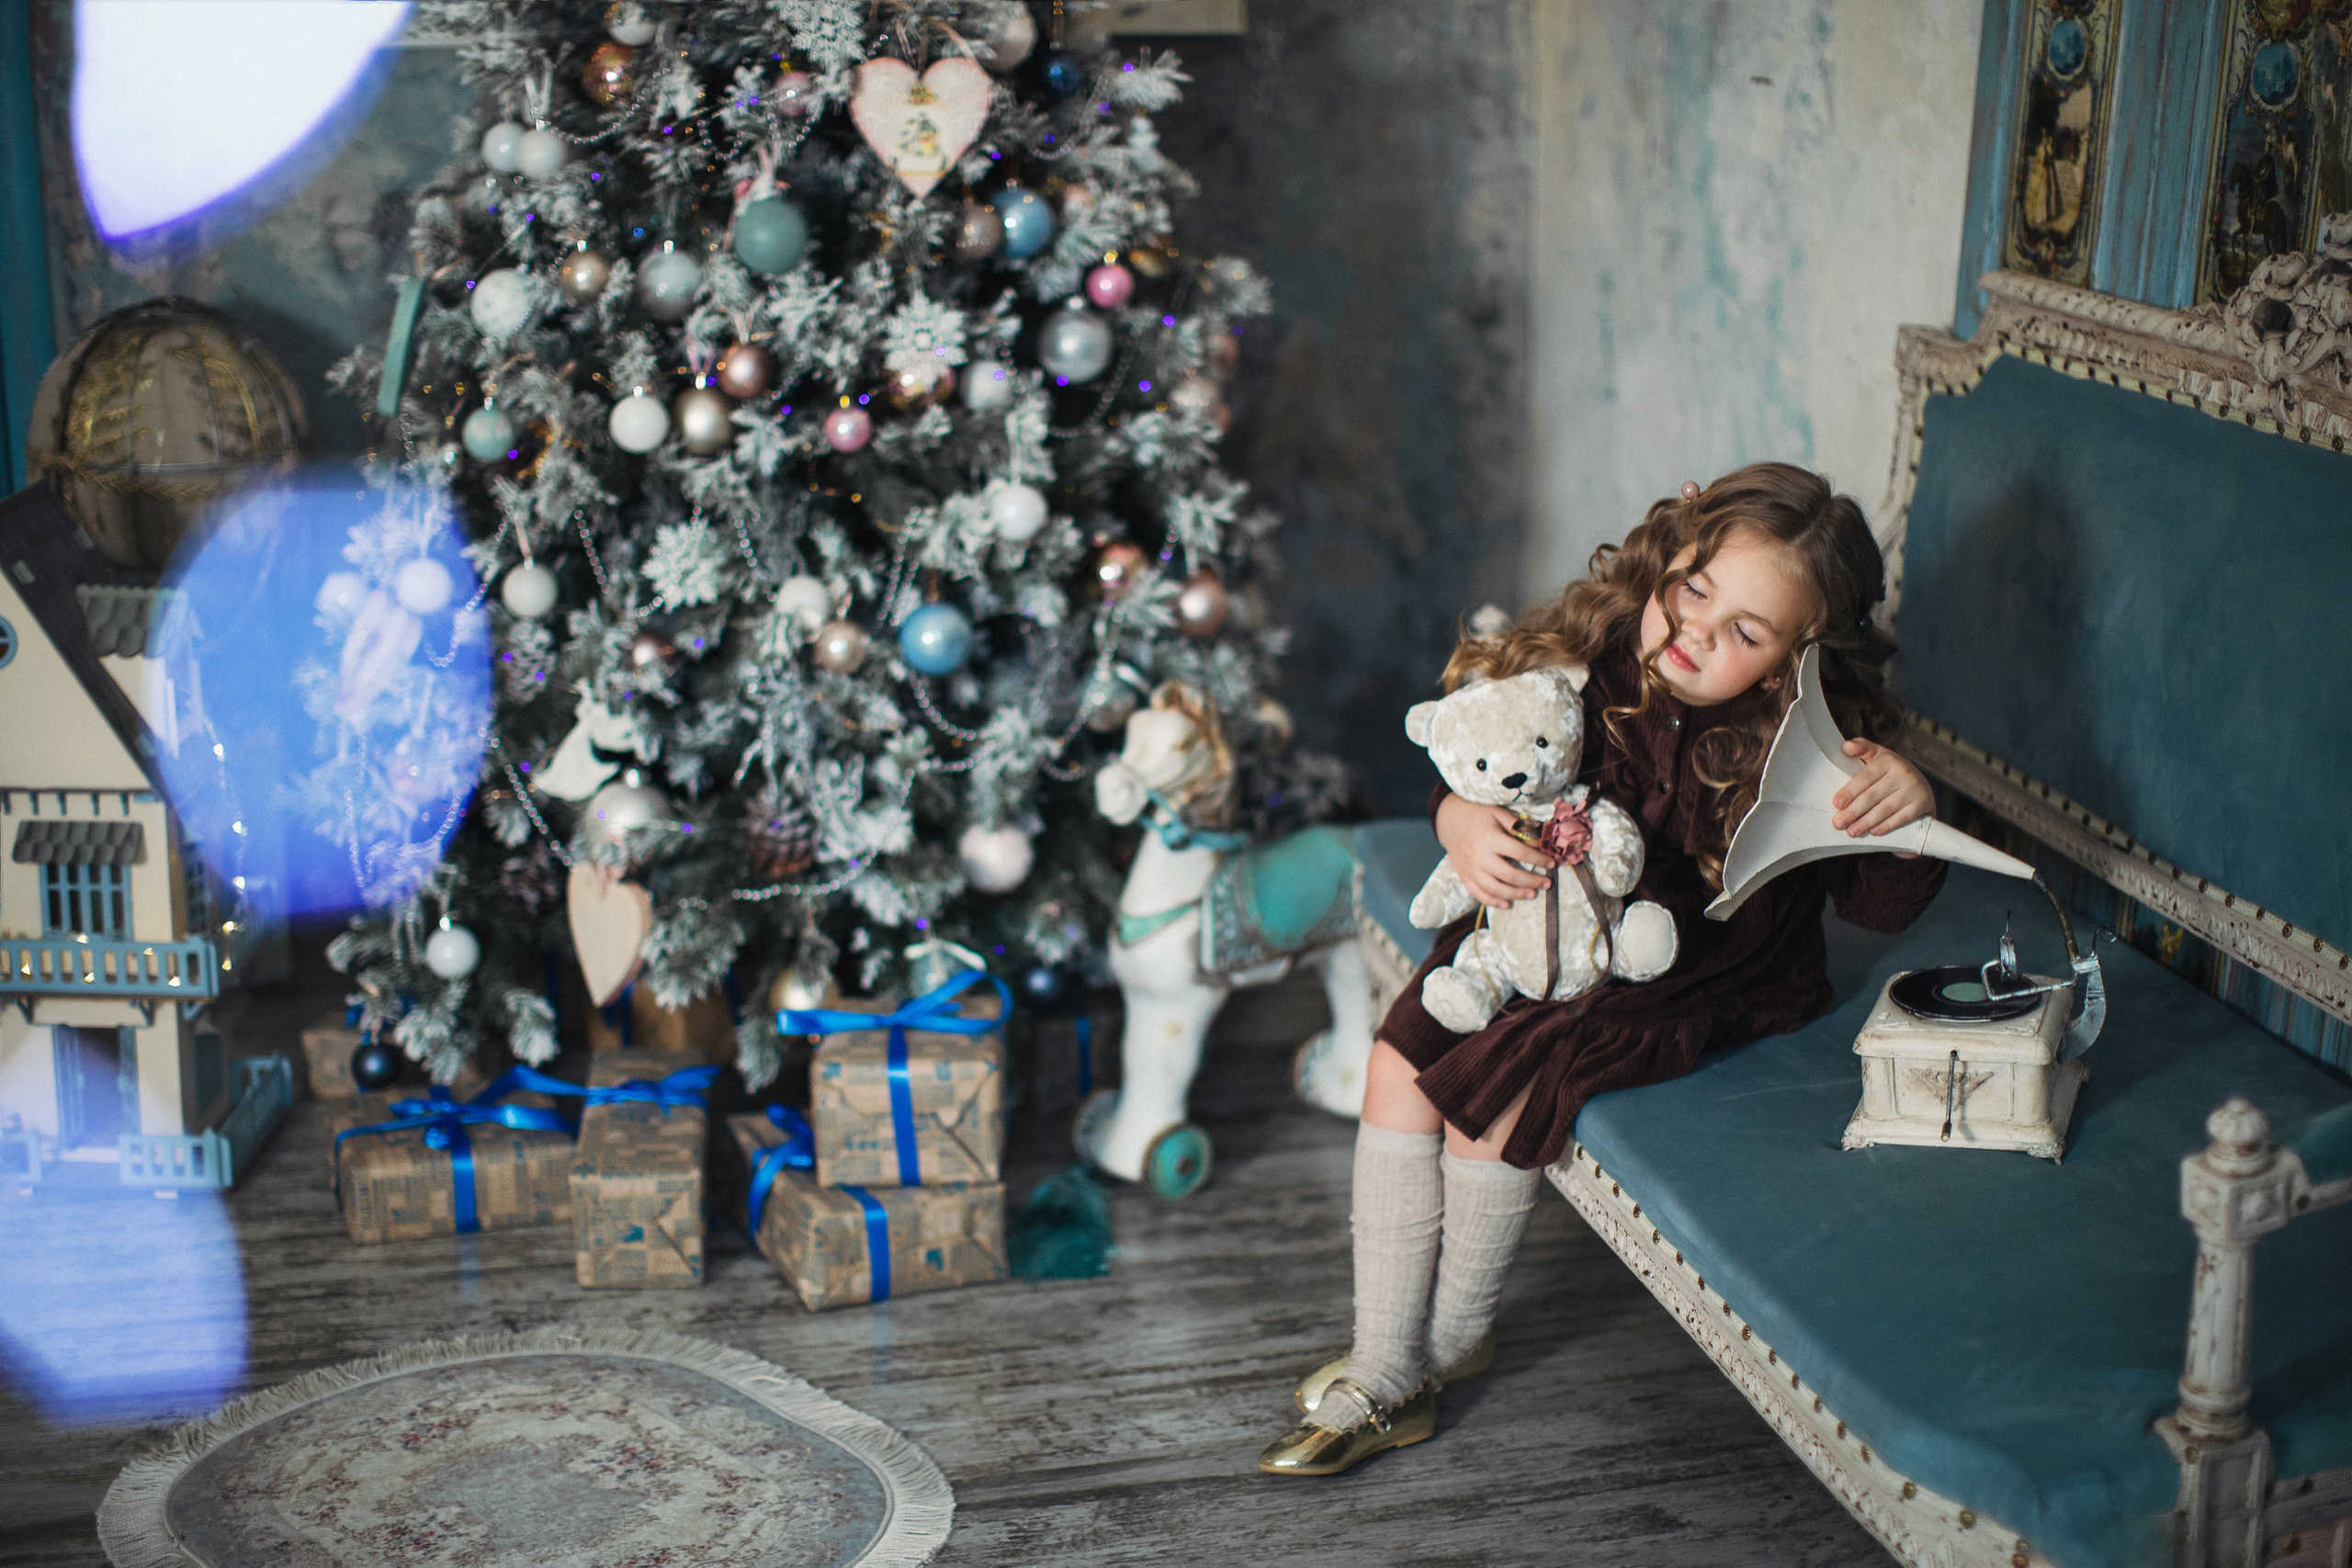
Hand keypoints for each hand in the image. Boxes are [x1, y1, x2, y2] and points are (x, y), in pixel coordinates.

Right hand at [1434, 791, 1552, 909]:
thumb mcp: (1499, 813)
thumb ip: (1519, 827)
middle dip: (1532, 881)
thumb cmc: (1480, 816)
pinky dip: (1493, 902)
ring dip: (1516, 894)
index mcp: (1491, 838)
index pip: (1520, 853)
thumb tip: (1538, 844)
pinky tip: (1507, 904)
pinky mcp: (1464, 877)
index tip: (1551, 864)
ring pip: (1495, 889)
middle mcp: (1479, 856)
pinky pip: (1479, 894)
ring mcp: (1470, 869)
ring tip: (1532, 895)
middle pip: (1510, 875)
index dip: (1539, 859)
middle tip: (1547, 883)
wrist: (1451, 821)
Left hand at [1833, 740, 1932, 846]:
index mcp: (1888, 759)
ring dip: (1866, 822)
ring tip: (1852, 832)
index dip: (1850, 791)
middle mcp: (1903, 771)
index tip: (1836, 803)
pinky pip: (1902, 817)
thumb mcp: (1877, 756)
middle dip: (1853, 811)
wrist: (1921, 788)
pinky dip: (1887, 826)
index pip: (1865, 777)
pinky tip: (1873, 832)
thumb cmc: (1890, 773)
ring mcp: (1915, 788)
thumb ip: (1861, 748)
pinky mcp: (1924, 803)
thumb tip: (1845, 746)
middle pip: (1873, 795)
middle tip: (1838, 824)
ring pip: (1885, 808)